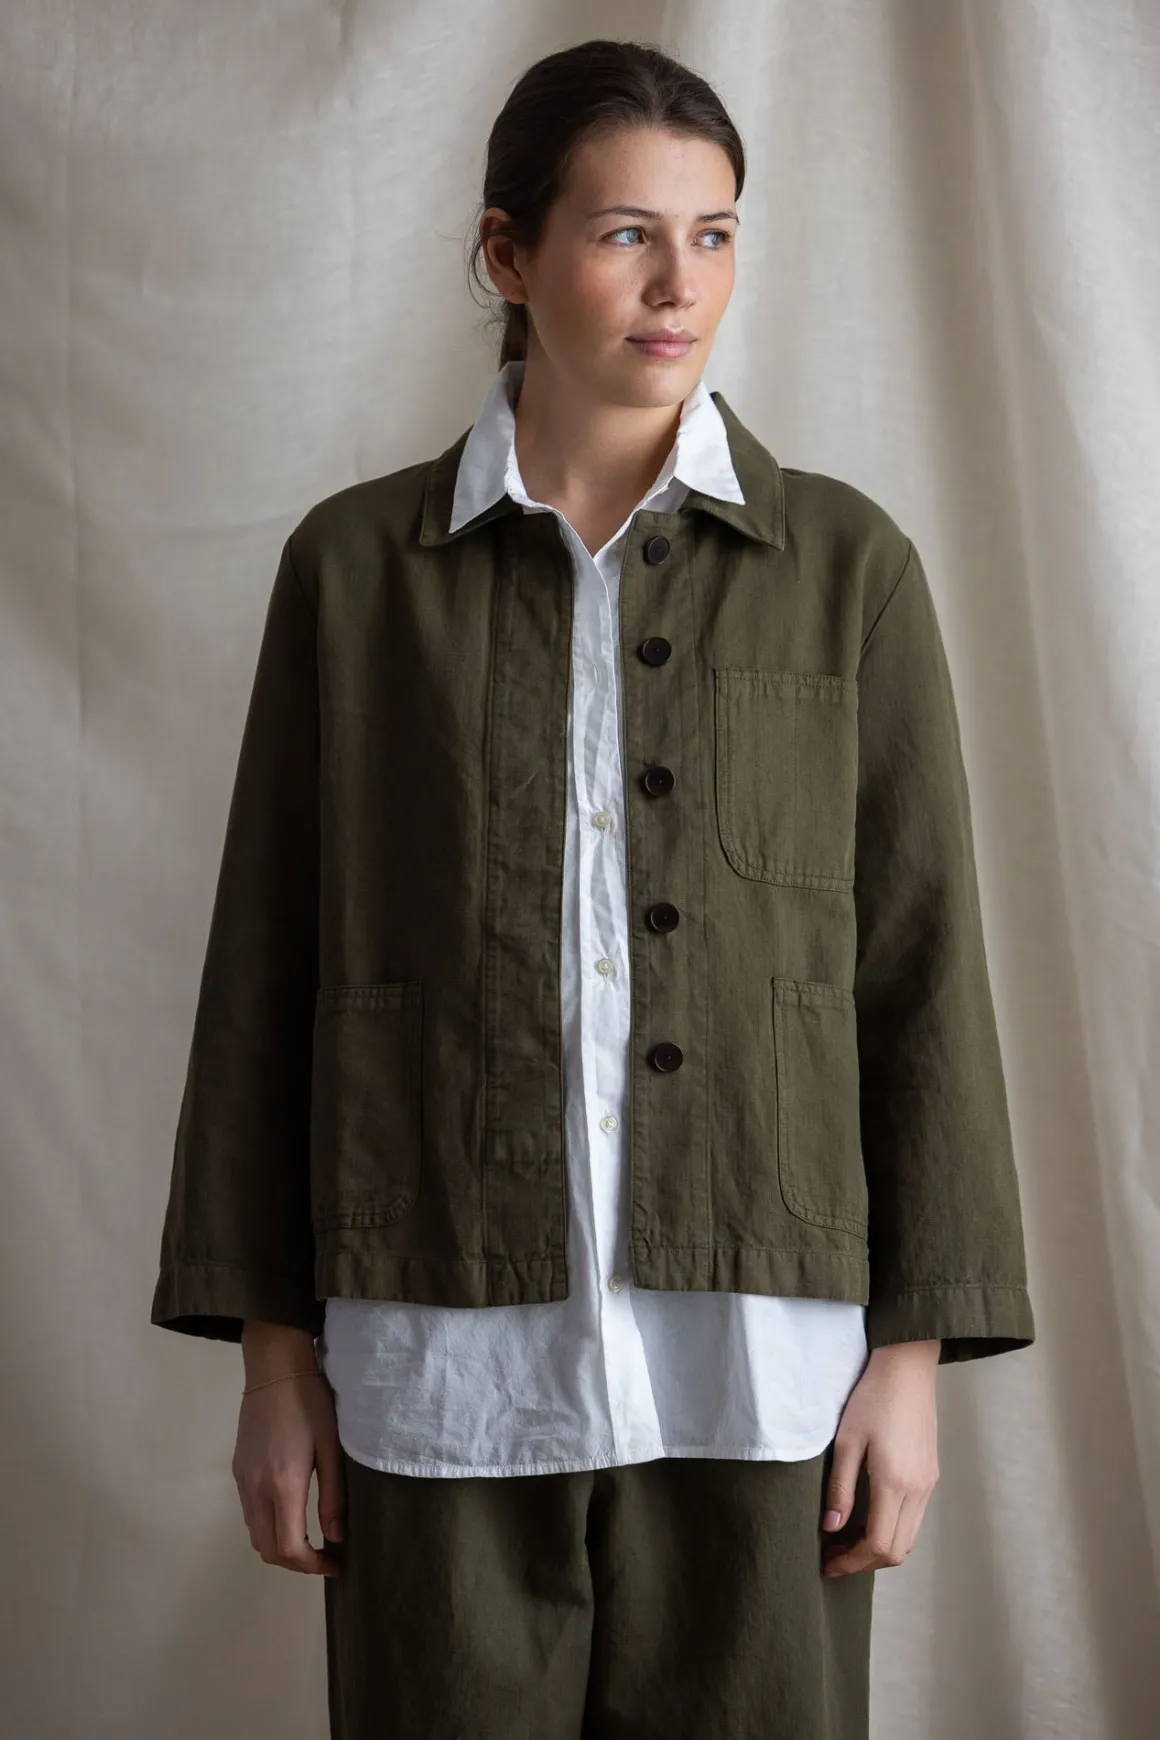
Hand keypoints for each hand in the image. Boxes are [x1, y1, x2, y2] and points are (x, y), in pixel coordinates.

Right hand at [232, 1322, 345, 1576]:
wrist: (275, 1370)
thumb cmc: (311, 1404)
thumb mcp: (331, 1448)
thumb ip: (333, 1497)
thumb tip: (337, 1538)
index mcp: (283, 1485)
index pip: (289, 1548)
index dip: (312, 1566)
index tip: (335, 1563)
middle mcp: (256, 1490)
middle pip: (267, 1550)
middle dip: (296, 1563)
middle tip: (324, 1555)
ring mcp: (242, 1481)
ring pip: (254, 1535)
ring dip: (280, 1547)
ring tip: (310, 1538)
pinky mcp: (238, 1471)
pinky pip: (249, 1514)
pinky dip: (268, 1527)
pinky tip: (290, 1513)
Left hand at [820, 1338, 939, 1578]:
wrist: (907, 1367)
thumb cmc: (872, 1397)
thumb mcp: (847, 1441)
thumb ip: (840, 1488)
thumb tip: (831, 1528)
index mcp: (896, 1483)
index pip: (878, 1545)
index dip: (851, 1563)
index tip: (827, 1564)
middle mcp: (918, 1490)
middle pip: (897, 1550)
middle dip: (864, 1562)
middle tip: (833, 1556)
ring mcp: (929, 1483)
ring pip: (908, 1538)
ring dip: (879, 1548)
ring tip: (846, 1540)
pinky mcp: (931, 1475)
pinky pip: (914, 1519)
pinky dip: (892, 1530)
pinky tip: (868, 1518)